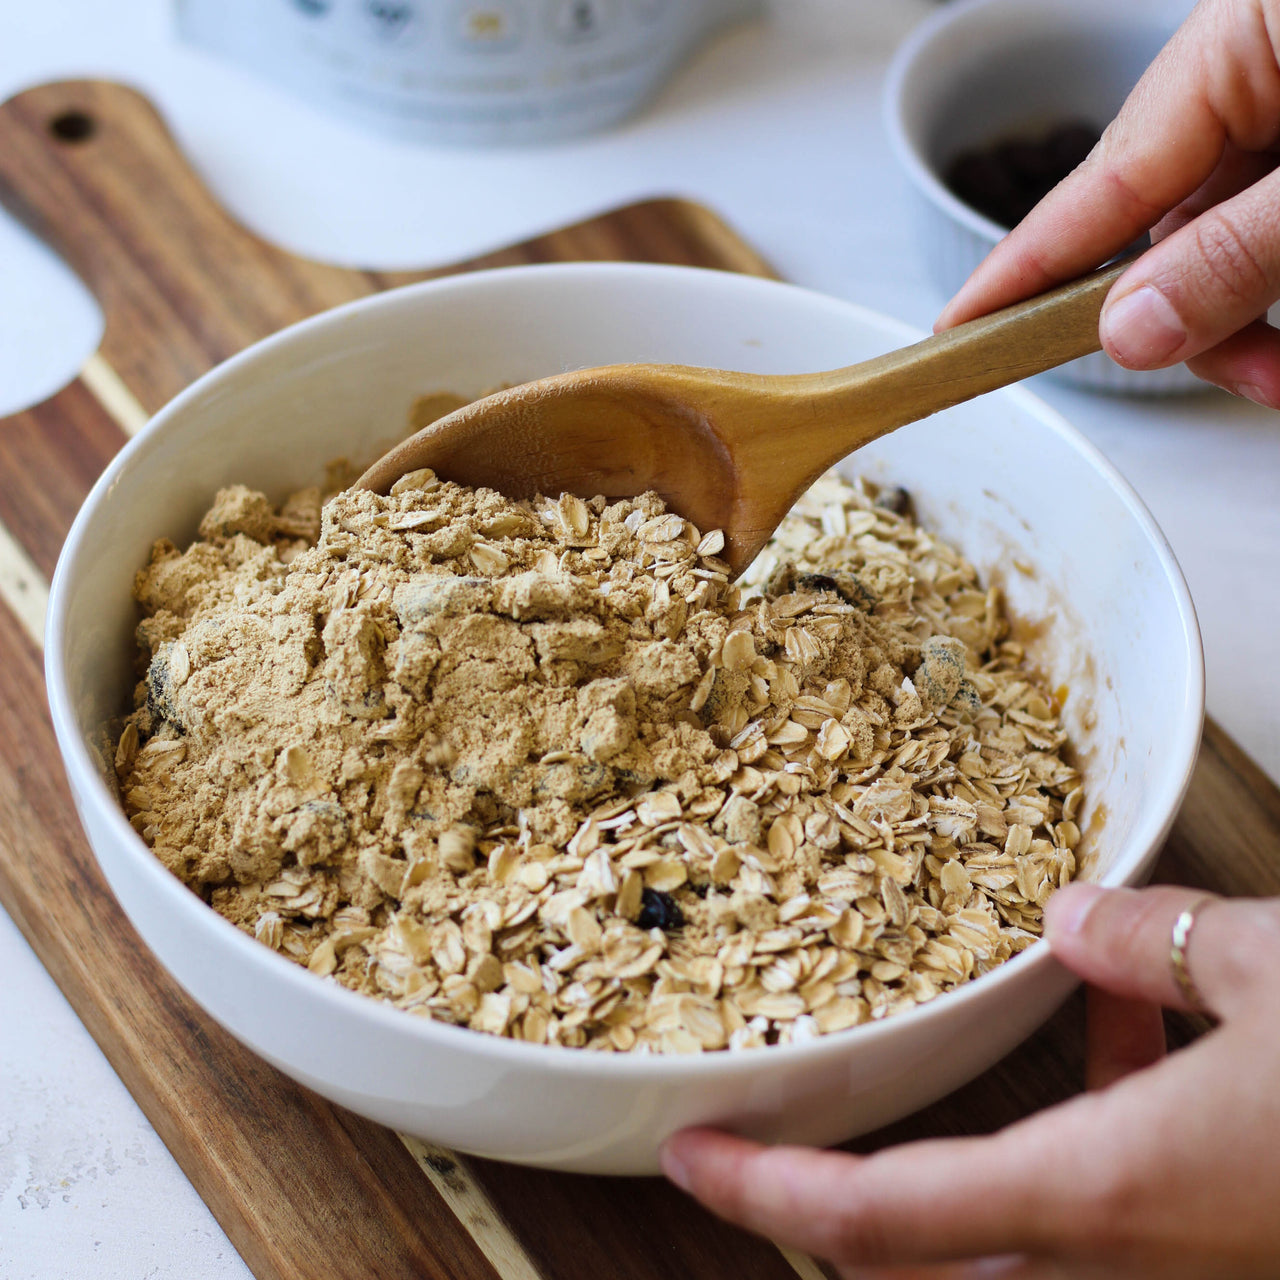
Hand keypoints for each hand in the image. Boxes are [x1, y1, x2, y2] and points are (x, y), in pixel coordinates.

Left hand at [660, 884, 1279, 1277]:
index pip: (883, 1221)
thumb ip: (1154, 943)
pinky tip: (1124, 1010)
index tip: (691, 1159)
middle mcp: (1139, 1254)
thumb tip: (1075, 916)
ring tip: (941, 1050)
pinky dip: (1099, 1100)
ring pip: (1028, 1221)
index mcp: (1110, 1197)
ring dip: (976, 1147)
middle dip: (851, 1201)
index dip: (770, 1196)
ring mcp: (1193, 1251)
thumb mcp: (1277, 971)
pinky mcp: (1238, 1221)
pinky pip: (1129, 1175)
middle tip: (789, 1126)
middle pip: (936, 1252)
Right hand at [935, 0, 1279, 405]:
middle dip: (1187, 319)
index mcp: (1238, 39)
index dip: (1024, 269)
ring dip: (1246, 322)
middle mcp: (1256, 72)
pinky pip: (1272, 232)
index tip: (957, 330)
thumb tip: (1130, 328)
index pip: (1101, 181)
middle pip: (1167, 225)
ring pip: (1226, 242)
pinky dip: (1276, 291)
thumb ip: (1235, 250)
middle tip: (1237, 375)